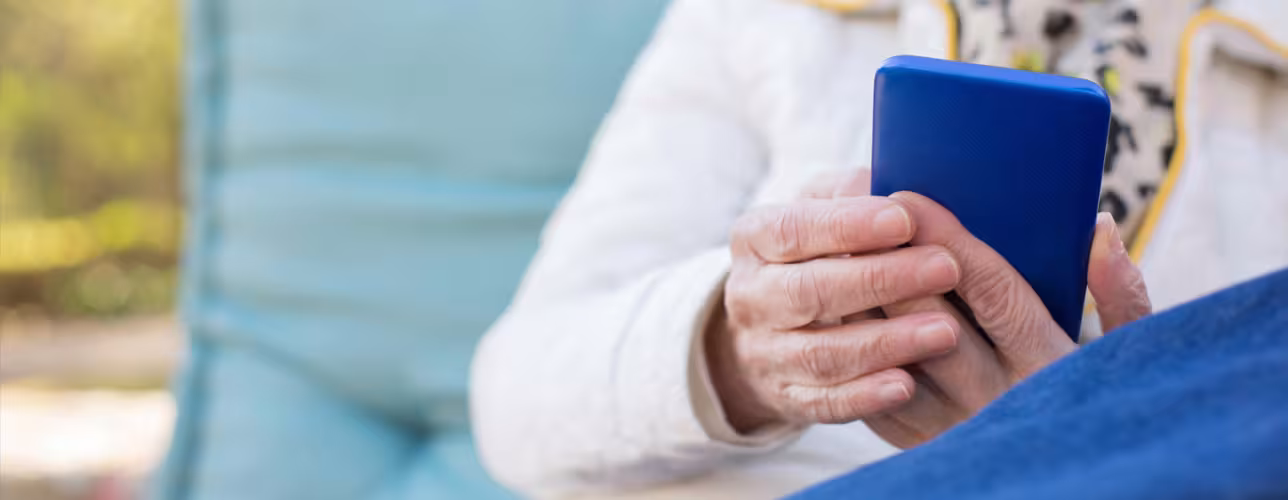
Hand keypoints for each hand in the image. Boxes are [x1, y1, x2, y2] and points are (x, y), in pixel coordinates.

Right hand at [706, 170, 964, 431]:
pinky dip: (864, 396)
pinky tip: (905, 386)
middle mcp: (750, 297)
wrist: (768, 329)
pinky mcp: (785, 398)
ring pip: (820, 353)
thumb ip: (850, 194)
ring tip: (944, 332)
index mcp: (754, 239)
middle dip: (880, 280)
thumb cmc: (814, 254)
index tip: (904, 219)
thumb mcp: (820, 210)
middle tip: (945, 268)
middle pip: (808, 292)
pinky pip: (824, 402)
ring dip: (884, 343)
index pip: (794, 230)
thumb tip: (892, 189)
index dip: (846, 226)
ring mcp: (763, 352)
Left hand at [862, 192, 1151, 447]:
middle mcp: (996, 399)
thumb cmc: (1090, 395)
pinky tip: (840, 302)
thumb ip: (1120, 295)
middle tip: (860, 217)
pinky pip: (870, 387)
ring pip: (889, 355)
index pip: (992, 291)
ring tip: (840, 251)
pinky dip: (855, 342)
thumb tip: (1100, 226)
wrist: (1061, 470)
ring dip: (862, 302)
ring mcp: (951, 426)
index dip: (948, 240)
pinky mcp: (915, 441)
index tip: (911, 197)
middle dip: (890, 264)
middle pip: (928, 322)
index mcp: (1046, 364)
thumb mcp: (1122, 352)